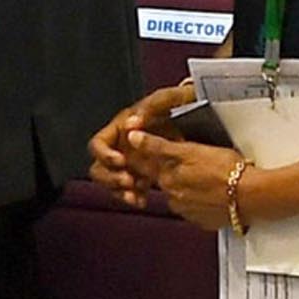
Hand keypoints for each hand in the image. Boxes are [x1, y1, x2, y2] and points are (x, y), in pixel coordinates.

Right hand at [89, 84, 198, 204]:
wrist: (200, 116)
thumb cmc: (182, 103)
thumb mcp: (169, 98)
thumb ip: (151, 106)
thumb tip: (131, 123)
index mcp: (121, 128)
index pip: (98, 145)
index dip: (104, 155)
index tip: (120, 161)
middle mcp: (122, 146)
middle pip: (100, 168)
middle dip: (110, 178)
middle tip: (128, 181)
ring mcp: (132, 162)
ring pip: (113, 182)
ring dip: (120, 191)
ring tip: (135, 196)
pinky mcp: (143, 174)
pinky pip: (130, 191)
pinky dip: (135, 197)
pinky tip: (144, 200)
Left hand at [122, 129, 248, 232]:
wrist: (250, 196)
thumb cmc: (226, 170)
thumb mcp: (189, 150)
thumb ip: (157, 146)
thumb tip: (133, 137)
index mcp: (167, 178)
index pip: (147, 166)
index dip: (152, 157)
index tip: (162, 152)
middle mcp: (173, 197)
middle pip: (166, 180)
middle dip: (175, 171)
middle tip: (197, 162)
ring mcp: (187, 211)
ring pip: (181, 194)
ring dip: (189, 186)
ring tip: (209, 178)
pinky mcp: (202, 220)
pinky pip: (196, 208)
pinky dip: (201, 200)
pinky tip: (214, 192)